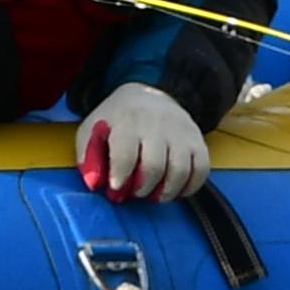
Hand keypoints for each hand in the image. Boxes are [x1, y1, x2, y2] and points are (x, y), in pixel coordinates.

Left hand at [78, 81, 209, 201]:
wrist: (150, 94)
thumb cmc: (117, 121)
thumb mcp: (93, 131)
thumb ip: (88, 158)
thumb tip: (95, 184)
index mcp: (127, 120)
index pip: (126, 152)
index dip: (120, 175)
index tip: (116, 188)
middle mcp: (157, 124)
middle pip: (154, 165)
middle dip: (143, 188)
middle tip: (135, 193)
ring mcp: (180, 131)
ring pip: (180, 170)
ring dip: (166, 192)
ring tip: (155, 195)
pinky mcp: (197, 139)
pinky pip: (202, 169)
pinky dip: (190, 187)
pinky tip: (176, 190)